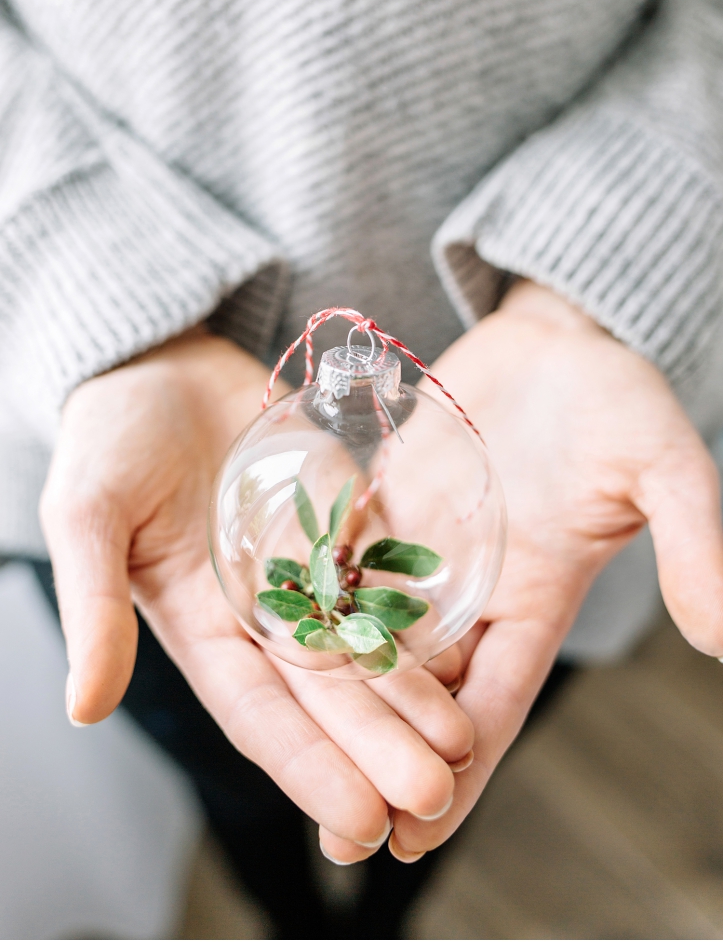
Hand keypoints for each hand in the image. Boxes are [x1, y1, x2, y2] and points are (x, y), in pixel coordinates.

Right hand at [40, 329, 472, 854]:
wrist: (162, 363)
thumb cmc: (112, 437)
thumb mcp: (90, 513)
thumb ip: (91, 604)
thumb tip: (84, 708)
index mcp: (202, 628)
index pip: (261, 715)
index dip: (309, 768)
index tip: (361, 822)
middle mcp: (263, 615)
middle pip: (329, 695)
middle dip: (381, 748)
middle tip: (437, 793)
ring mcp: (309, 570)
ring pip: (368, 647)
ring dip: (414, 697)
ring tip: (465, 741)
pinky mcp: (343, 523)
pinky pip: (388, 577)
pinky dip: (423, 616)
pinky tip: (468, 650)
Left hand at [330, 280, 722, 863]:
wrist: (555, 336)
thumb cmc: (614, 396)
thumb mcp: (661, 464)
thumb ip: (694, 540)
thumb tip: (720, 637)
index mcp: (537, 597)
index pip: (496, 702)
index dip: (463, 770)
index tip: (419, 834)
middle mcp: (473, 589)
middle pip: (422, 690)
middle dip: (384, 757)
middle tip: (340, 837)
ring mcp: (423, 548)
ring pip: (370, 635)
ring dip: (334, 695)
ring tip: (286, 755)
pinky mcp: (384, 504)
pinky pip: (338, 561)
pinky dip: (305, 599)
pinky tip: (258, 637)